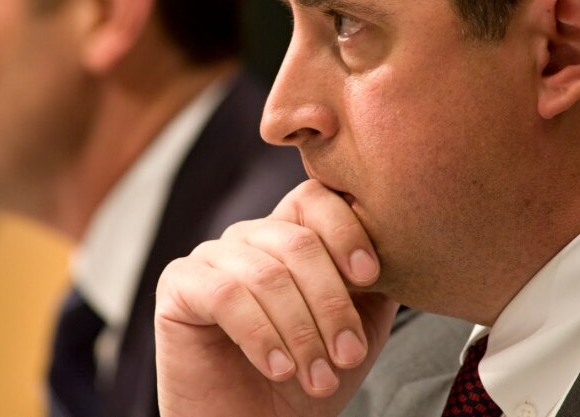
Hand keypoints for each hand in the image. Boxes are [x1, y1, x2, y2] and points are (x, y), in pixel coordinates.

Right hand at [155, 179, 398, 416]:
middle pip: (297, 240)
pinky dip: (260, 335)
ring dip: (301, 332)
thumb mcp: (357, 327)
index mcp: (290, 237)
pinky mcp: (178, 284)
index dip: (345, 230)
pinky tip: (278, 368)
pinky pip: (224, 294)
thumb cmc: (305, 380)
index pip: (315, 199)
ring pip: (265, 272)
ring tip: (316, 376)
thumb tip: (401, 242)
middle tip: (347, 354)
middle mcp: (249, 238)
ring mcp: (211, 257)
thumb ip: (374, 282)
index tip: (371, 275)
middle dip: (330, 303)